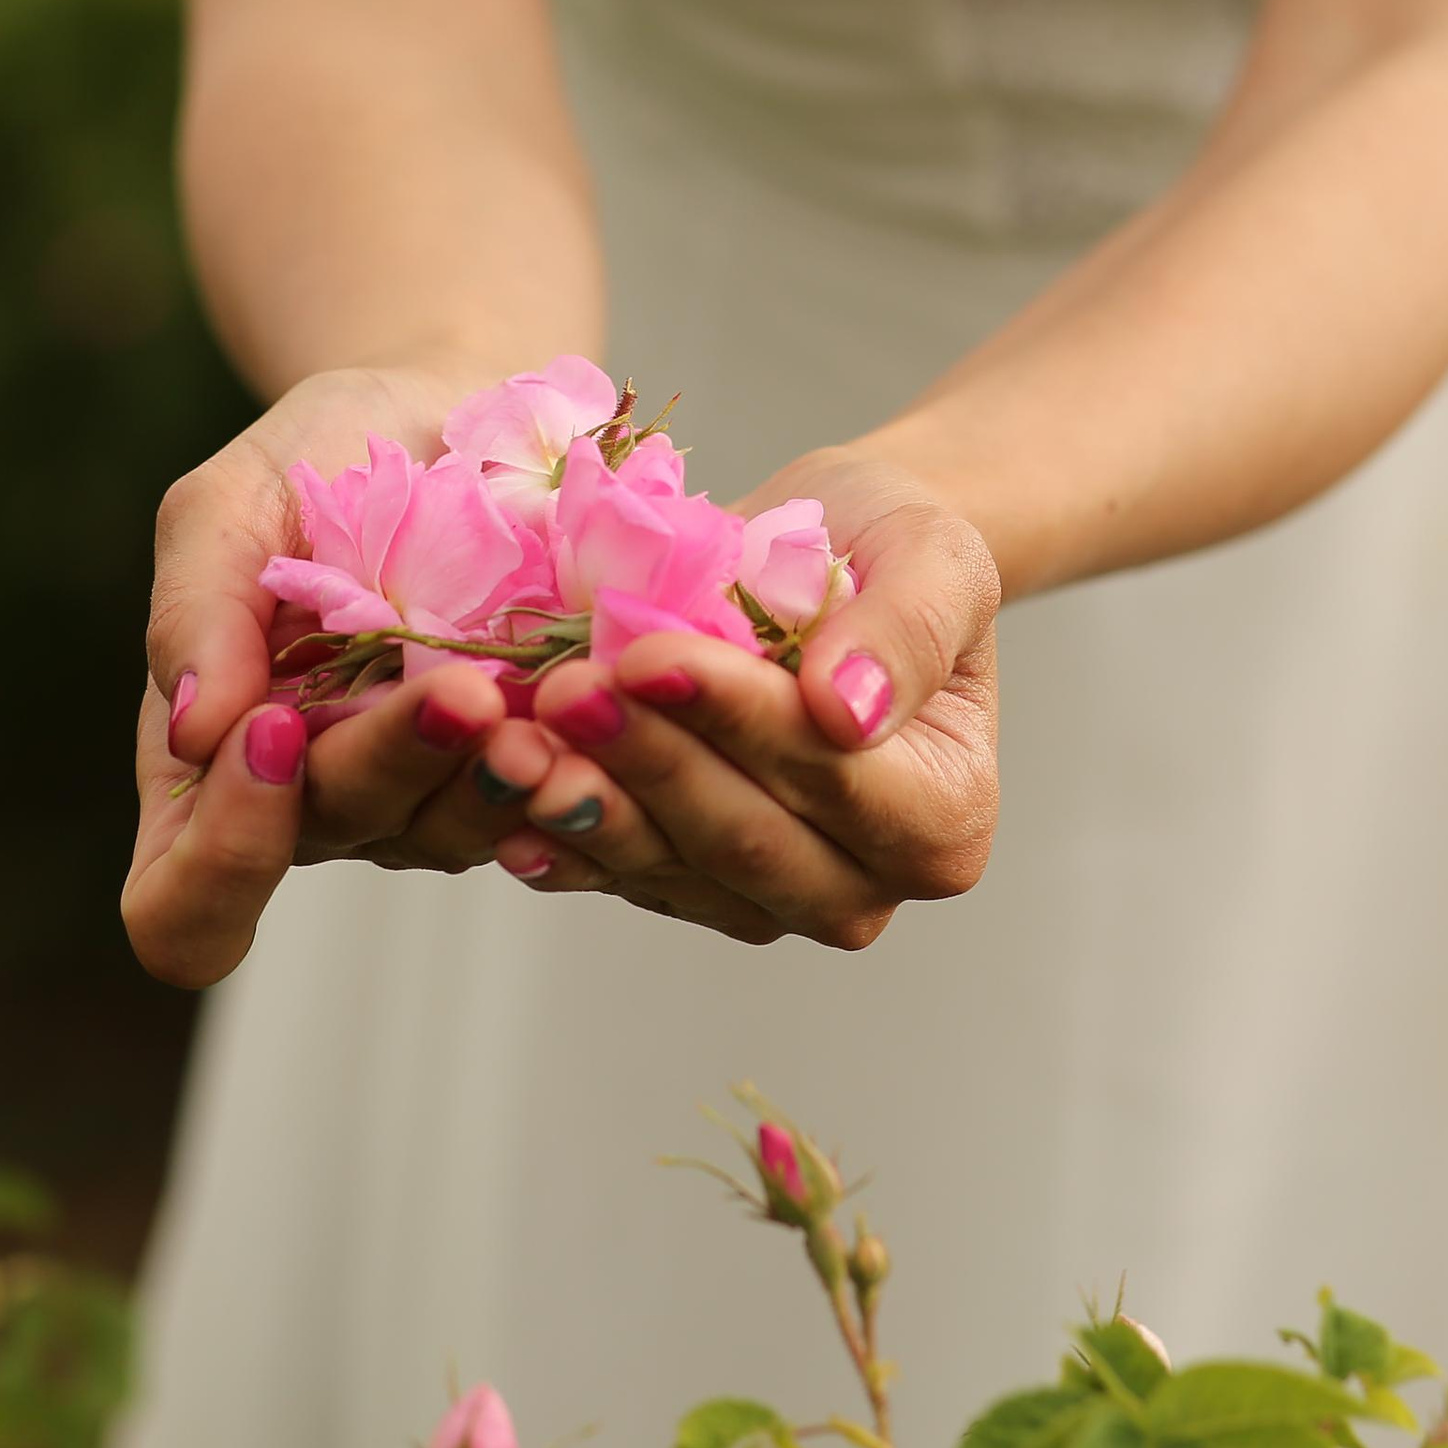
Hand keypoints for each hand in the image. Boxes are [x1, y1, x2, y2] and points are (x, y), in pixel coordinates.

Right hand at [127, 363, 605, 987]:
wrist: (444, 411)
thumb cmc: (314, 459)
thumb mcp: (228, 505)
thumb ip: (196, 609)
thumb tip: (198, 731)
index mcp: (213, 771)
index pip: (183, 905)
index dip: (222, 858)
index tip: (274, 733)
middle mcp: (314, 804)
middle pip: (336, 840)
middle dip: (393, 764)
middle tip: (459, 691)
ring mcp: (422, 796)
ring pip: (449, 835)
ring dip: (494, 782)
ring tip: (540, 711)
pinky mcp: (517, 768)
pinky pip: (542, 808)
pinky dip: (568, 770)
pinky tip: (599, 718)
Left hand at [484, 448, 1001, 950]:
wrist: (826, 553)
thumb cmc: (890, 549)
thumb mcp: (934, 555)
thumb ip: (907, 632)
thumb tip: (848, 711)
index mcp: (945, 821)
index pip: (832, 778)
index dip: (737, 721)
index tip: (650, 657)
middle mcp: (863, 886)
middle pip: (743, 840)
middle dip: (648, 764)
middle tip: (566, 692)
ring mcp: (767, 898)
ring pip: (668, 867)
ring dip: (585, 809)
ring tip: (515, 743)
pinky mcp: (686, 886)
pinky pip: (617, 870)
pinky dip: (555, 833)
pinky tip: (502, 792)